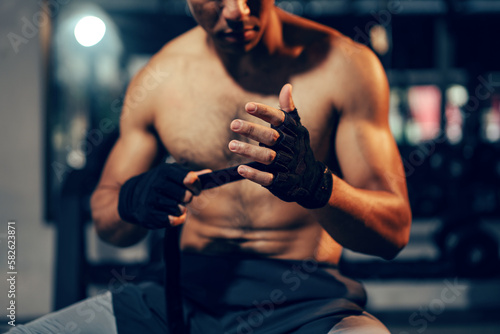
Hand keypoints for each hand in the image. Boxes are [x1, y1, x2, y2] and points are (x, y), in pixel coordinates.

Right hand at [118, 163, 207, 228]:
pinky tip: (169, 215)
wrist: (133, 196)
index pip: (190, 179)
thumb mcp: (173, 175)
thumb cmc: (160, 185)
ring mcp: (150, 200)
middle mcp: (156, 184)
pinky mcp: (148, 215)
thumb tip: (210, 173)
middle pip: (186, 196)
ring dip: (180, 210)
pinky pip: (172, 221)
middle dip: (187, 198)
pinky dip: (175, 220)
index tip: (195, 189)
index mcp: (165, 171)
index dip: (196, 186)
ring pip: (179, 210)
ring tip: (173, 206)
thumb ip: (192, 175)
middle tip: (182, 198)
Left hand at [228, 83, 332, 208]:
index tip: (248, 106)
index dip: (264, 112)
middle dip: (252, 130)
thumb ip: (288, 110)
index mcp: (293, 132)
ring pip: (267, 157)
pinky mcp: (281, 181)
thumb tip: (286, 86)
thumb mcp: (296, 129)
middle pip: (271, 137)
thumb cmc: (298, 148)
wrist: (311, 179)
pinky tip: (240, 168)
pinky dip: (254, 174)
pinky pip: (268, 178)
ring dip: (249, 151)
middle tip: (233, 124)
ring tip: (231, 145)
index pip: (279, 119)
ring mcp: (286, 165)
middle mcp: (290, 147)